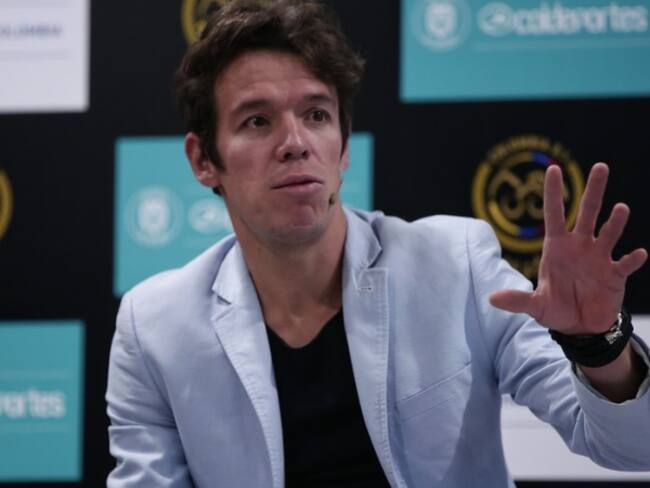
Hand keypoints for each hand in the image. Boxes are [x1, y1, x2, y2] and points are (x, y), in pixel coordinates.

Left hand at [490, 162, 647, 334]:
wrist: (579, 327)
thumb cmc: (556, 308)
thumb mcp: (535, 305)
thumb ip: (518, 299)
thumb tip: (492, 299)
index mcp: (557, 247)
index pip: (554, 214)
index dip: (553, 193)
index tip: (553, 169)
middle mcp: (580, 246)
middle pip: (588, 212)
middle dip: (594, 190)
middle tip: (601, 167)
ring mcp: (599, 258)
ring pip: (609, 232)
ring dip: (615, 222)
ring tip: (620, 209)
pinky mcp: (615, 275)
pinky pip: (625, 264)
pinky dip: (632, 259)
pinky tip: (638, 254)